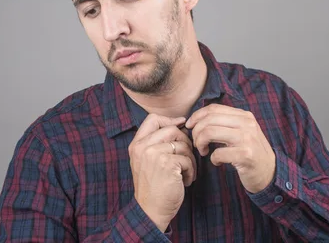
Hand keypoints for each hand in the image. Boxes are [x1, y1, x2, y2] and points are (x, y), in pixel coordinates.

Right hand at [129, 114, 196, 231]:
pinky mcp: (167, 164)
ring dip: (190, 159)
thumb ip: (156, 143)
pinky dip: (191, 170)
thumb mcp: (146, 161)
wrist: (150, 210)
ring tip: (186, 172)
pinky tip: (185, 181)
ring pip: (183, 144)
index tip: (182, 125)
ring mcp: (154, 154)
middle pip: (172, 129)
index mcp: (136, 144)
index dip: (170, 120)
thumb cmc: (153, 186)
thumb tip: (180, 124)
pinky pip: (187, 159)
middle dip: (185, 142)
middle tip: (186, 157)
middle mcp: (143, 147)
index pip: (153, 119)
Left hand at [186, 104, 275, 193]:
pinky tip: (217, 162)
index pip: (213, 108)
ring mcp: (247, 139)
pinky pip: (218, 153)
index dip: (197, 116)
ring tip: (203, 151)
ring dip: (200, 143)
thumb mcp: (242, 131)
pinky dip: (212, 159)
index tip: (189, 126)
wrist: (270, 173)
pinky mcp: (246, 155)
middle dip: (196, 132)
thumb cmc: (250, 152)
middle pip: (209, 119)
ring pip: (209, 132)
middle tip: (197, 143)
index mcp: (244, 115)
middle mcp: (246, 124)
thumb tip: (198, 118)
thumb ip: (226, 123)